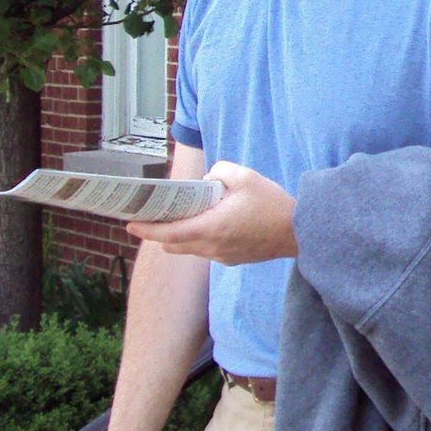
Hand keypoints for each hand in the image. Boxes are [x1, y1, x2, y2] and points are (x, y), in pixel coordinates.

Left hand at [126, 160, 296, 264]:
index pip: (169, 234)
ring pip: (190, 249)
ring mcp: (222, 257)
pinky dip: (200, 239)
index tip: (130, 224)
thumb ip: (218, 171)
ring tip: (186, 217)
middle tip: (155, 217)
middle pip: (174, 246)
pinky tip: (213, 223)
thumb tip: (207, 181)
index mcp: (211, 228)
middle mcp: (212, 247)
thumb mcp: (245, 176)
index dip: (147, 230)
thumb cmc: (272, 204)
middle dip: (160, 233)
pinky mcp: (232, 259)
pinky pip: (206, 251)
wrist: (300, 232)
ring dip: (182, 236)